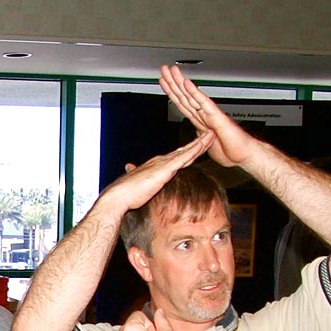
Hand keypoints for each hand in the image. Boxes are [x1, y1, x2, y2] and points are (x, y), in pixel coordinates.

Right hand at [100, 132, 215, 213]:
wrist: (118, 197)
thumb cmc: (125, 194)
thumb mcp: (134, 183)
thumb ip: (135, 176)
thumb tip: (129, 169)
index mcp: (156, 166)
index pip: (176, 157)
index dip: (187, 150)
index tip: (196, 146)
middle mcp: (160, 161)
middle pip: (184, 151)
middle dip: (197, 143)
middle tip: (209, 134)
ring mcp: (163, 164)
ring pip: (187, 151)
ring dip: (200, 142)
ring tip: (212, 134)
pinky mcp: (165, 169)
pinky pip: (184, 157)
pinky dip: (194, 149)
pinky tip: (203, 144)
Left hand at [160, 65, 256, 167]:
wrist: (244, 155)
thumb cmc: (230, 152)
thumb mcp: (207, 145)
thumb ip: (201, 136)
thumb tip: (197, 131)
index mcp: (200, 121)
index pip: (182, 104)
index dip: (172, 93)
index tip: (163, 82)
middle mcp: (204, 114)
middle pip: (184, 96)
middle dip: (173, 83)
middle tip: (164, 69)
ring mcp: (210, 114)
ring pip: (191, 96)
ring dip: (180, 83)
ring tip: (171, 70)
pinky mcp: (216, 117)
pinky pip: (203, 102)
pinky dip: (194, 93)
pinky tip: (186, 83)